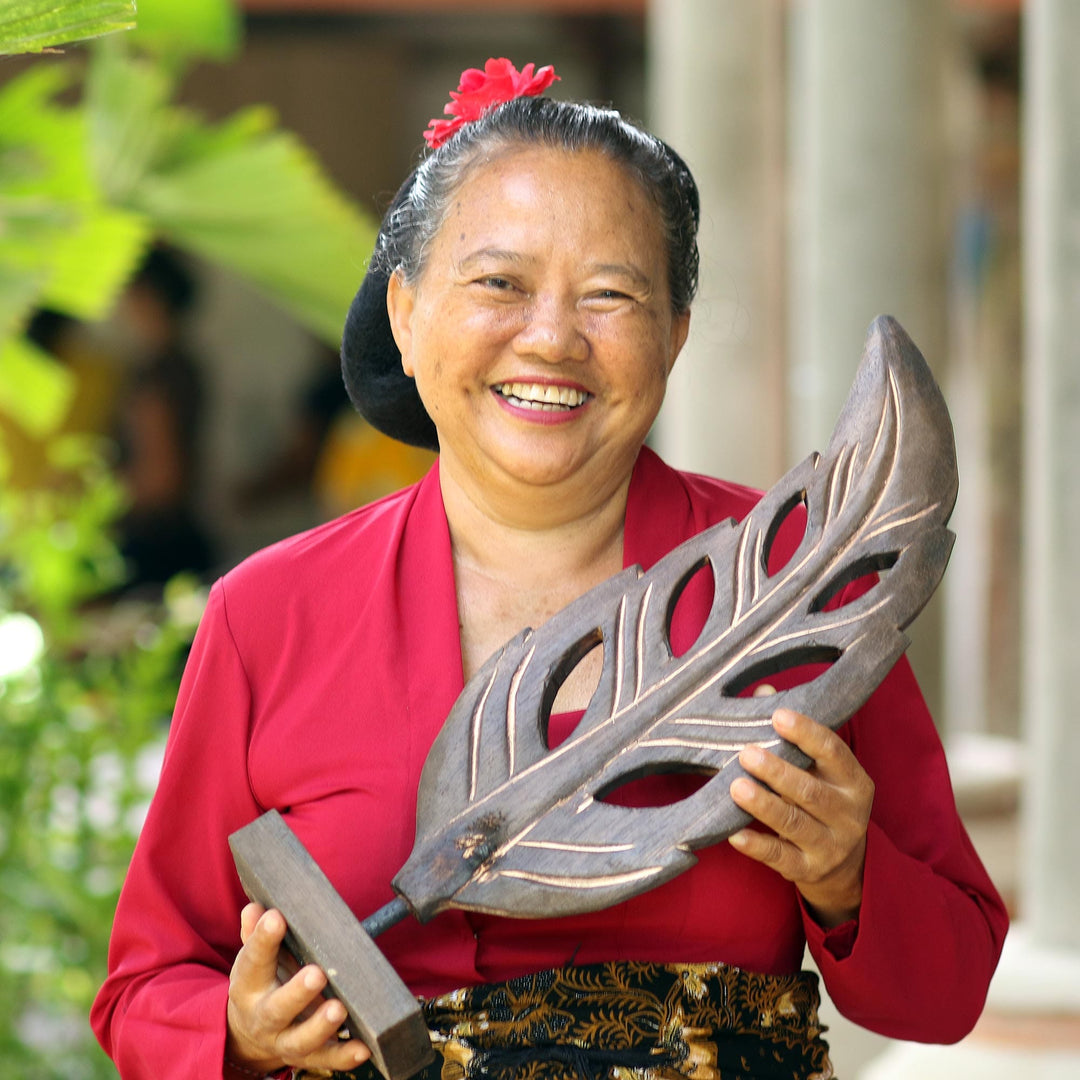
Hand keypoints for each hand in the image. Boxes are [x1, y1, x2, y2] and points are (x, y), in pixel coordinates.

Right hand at [226, 903, 371, 1074]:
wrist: (248, 1035)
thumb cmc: (261, 982)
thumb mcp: (253, 959)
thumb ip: (255, 933)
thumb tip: (257, 908)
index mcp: (248, 986)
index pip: (252, 961)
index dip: (263, 940)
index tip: (277, 918)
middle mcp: (263, 1017)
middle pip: (277, 1009)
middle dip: (296, 993)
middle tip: (317, 974)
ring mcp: (284, 1040)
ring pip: (300, 1041)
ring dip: (320, 1027)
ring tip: (338, 1009)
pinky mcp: (307, 1056)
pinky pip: (325, 1060)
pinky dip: (344, 1057)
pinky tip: (364, 1048)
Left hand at [728, 700, 873, 927]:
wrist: (845, 866)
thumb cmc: (823, 798)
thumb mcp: (820, 769)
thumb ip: (794, 734)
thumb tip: (762, 691)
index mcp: (854, 781)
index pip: (834, 752)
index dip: (807, 733)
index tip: (778, 715)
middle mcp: (848, 814)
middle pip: (811, 791)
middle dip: (778, 771)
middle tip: (747, 753)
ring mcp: (830, 845)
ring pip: (794, 823)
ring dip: (764, 805)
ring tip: (736, 786)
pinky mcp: (809, 870)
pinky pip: (780, 857)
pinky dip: (756, 846)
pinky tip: (734, 833)